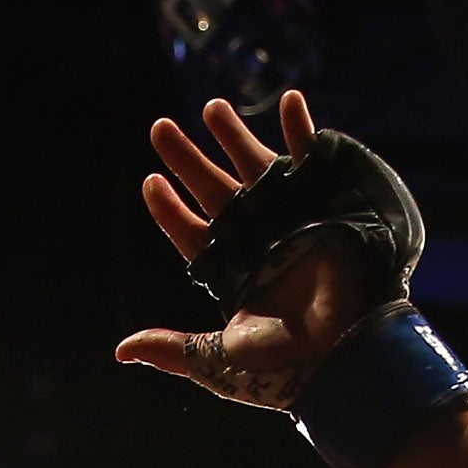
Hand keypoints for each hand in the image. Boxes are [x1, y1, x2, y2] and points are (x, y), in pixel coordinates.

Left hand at [116, 90, 369, 410]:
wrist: (345, 357)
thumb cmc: (283, 367)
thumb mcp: (217, 360)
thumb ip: (173, 349)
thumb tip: (122, 350)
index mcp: (228, 273)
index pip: (188, 232)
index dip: (168, 208)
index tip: (149, 182)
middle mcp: (255, 240)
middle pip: (211, 190)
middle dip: (186, 158)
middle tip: (159, 128)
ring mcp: (290, 219)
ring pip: (253, 167)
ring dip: (232, 135)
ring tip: (210, 107)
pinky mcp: (326, 205)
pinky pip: (310, 159)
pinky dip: (300, 129)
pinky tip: (288, 100)